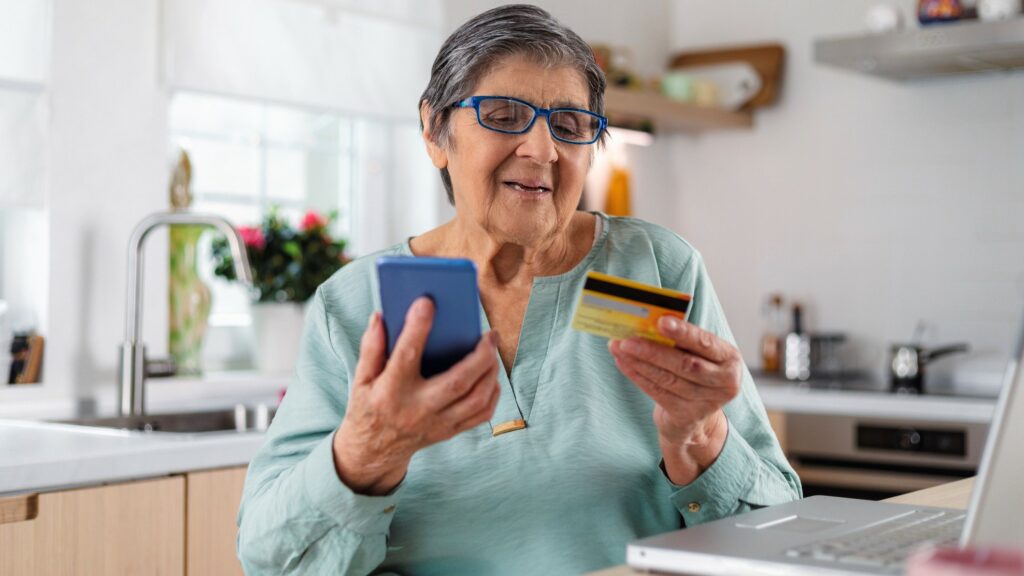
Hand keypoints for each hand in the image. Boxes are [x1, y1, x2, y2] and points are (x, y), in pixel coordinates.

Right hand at [333, 297, 500, 494]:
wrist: (372, 452)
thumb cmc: (368, 406)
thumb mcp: (360, 378)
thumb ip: (371, 347)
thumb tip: (381, 315)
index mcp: (390, 392)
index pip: (406, 356)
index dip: (417, 327)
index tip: (427, 302)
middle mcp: (416, 410)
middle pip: (458, 381)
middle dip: (480, 355)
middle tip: (490, 333)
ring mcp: (436, 424)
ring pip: (476, 399)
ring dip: (490, 372)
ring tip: (492, 349)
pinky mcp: (449, 432)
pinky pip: (481, 415)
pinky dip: (492, 393)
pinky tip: (491, 374)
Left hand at [608, 315, 741, 483]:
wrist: (695, 415)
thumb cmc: (693, 372)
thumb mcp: (697, 354)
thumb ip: (681, 340)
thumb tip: (648, 321)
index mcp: (730, 358)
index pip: (705, 343)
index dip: (683, 333)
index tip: (661, 322)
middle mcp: (725, 382)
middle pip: (685, 364)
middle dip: (653, 351)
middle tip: (628, 339)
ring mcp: (707, 402)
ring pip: (668, 379)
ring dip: (639, 362)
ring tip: (619, 347)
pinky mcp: (687, 416)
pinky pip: (658, 393)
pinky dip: (637, 376)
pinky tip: (623, 363)